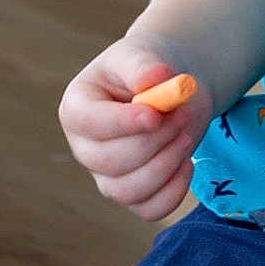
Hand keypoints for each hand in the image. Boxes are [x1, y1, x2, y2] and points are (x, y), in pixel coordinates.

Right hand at [58, 37, 212, 220]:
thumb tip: (156, 78)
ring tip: (186, 132)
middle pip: (110, 162)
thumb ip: (145, 66)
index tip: (156, 113)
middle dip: (154, 140)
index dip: (123, 123)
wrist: (170, 90)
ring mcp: (107, 176)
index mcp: (77, 109)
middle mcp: (85, 148)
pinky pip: (150, 209)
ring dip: (166, 164)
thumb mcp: (143, 56)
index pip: (88, 124)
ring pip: (127, 191)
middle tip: (182, 113)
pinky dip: (174, 190)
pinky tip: (187, 162)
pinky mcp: (134, 194)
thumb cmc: (148, 70)